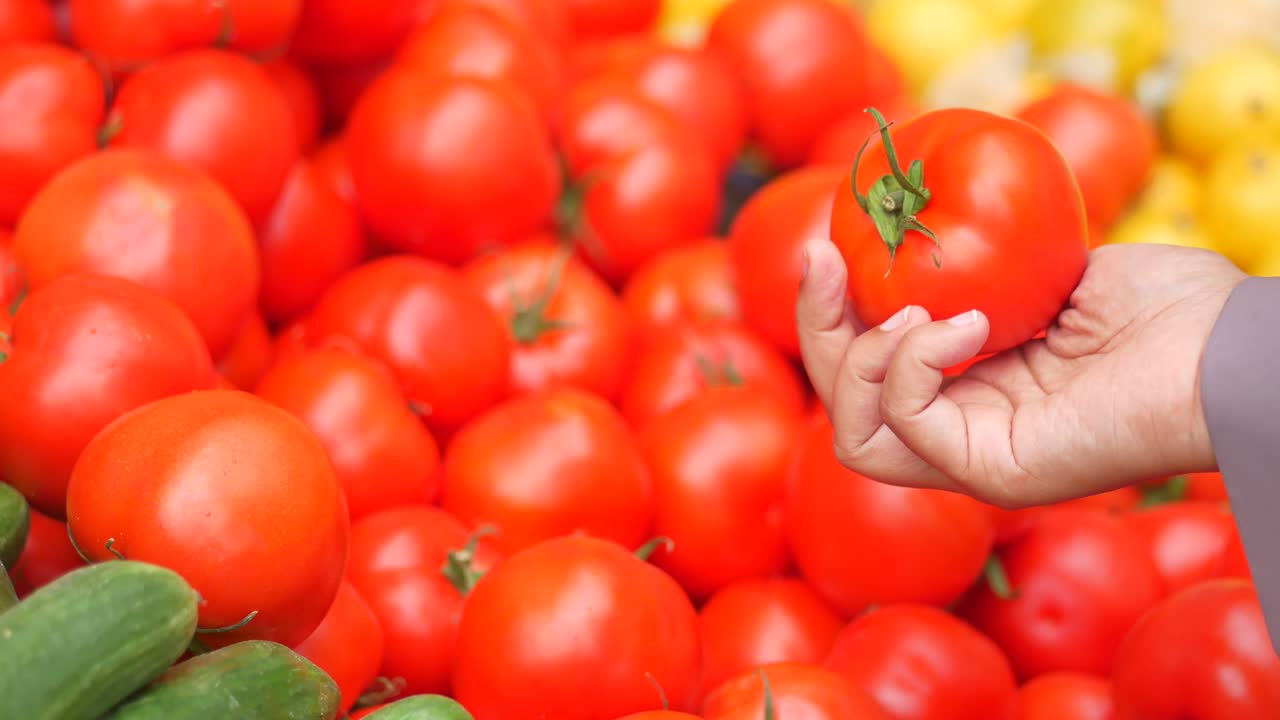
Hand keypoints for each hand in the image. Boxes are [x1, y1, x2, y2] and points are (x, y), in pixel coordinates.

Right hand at [797, 238, 1246, 508]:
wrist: (1229, 350)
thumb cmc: (1167, 310)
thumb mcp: (1048, 269)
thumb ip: (981, 266)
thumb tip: (918, 231)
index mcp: (971, 392)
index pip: (866, 375)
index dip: (829, 317)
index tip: (827, 248)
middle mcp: (963, 433)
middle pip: (843, 408)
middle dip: (816, 329)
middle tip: (824, 260)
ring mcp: (974, 459)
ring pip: (853, 434)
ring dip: (857, 358)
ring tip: (913, 310)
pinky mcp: (993, 473)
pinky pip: (908, 423)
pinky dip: (917, 361)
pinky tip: (970, 324)